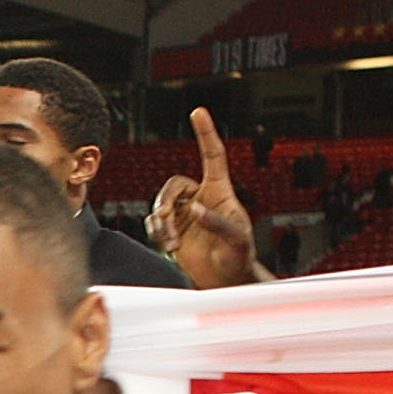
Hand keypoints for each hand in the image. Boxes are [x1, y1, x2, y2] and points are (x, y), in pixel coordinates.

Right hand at [148, 108, 262, 288]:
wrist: (226, 281)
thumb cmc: (239, 257)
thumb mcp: (236, 237)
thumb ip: (216, 221)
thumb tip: (195, 211)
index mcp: (220, 191)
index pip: (212, 155)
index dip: (205, 133)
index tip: (198, 112)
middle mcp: (200, 199)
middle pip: (173, 185)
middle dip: (165, 203)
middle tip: (166, 222)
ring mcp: (185, 215)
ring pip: (160, 205)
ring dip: (161, 224)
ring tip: (172, 242)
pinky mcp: (173, 231)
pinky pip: (153, 223)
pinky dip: (156, 233)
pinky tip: (168, 245)